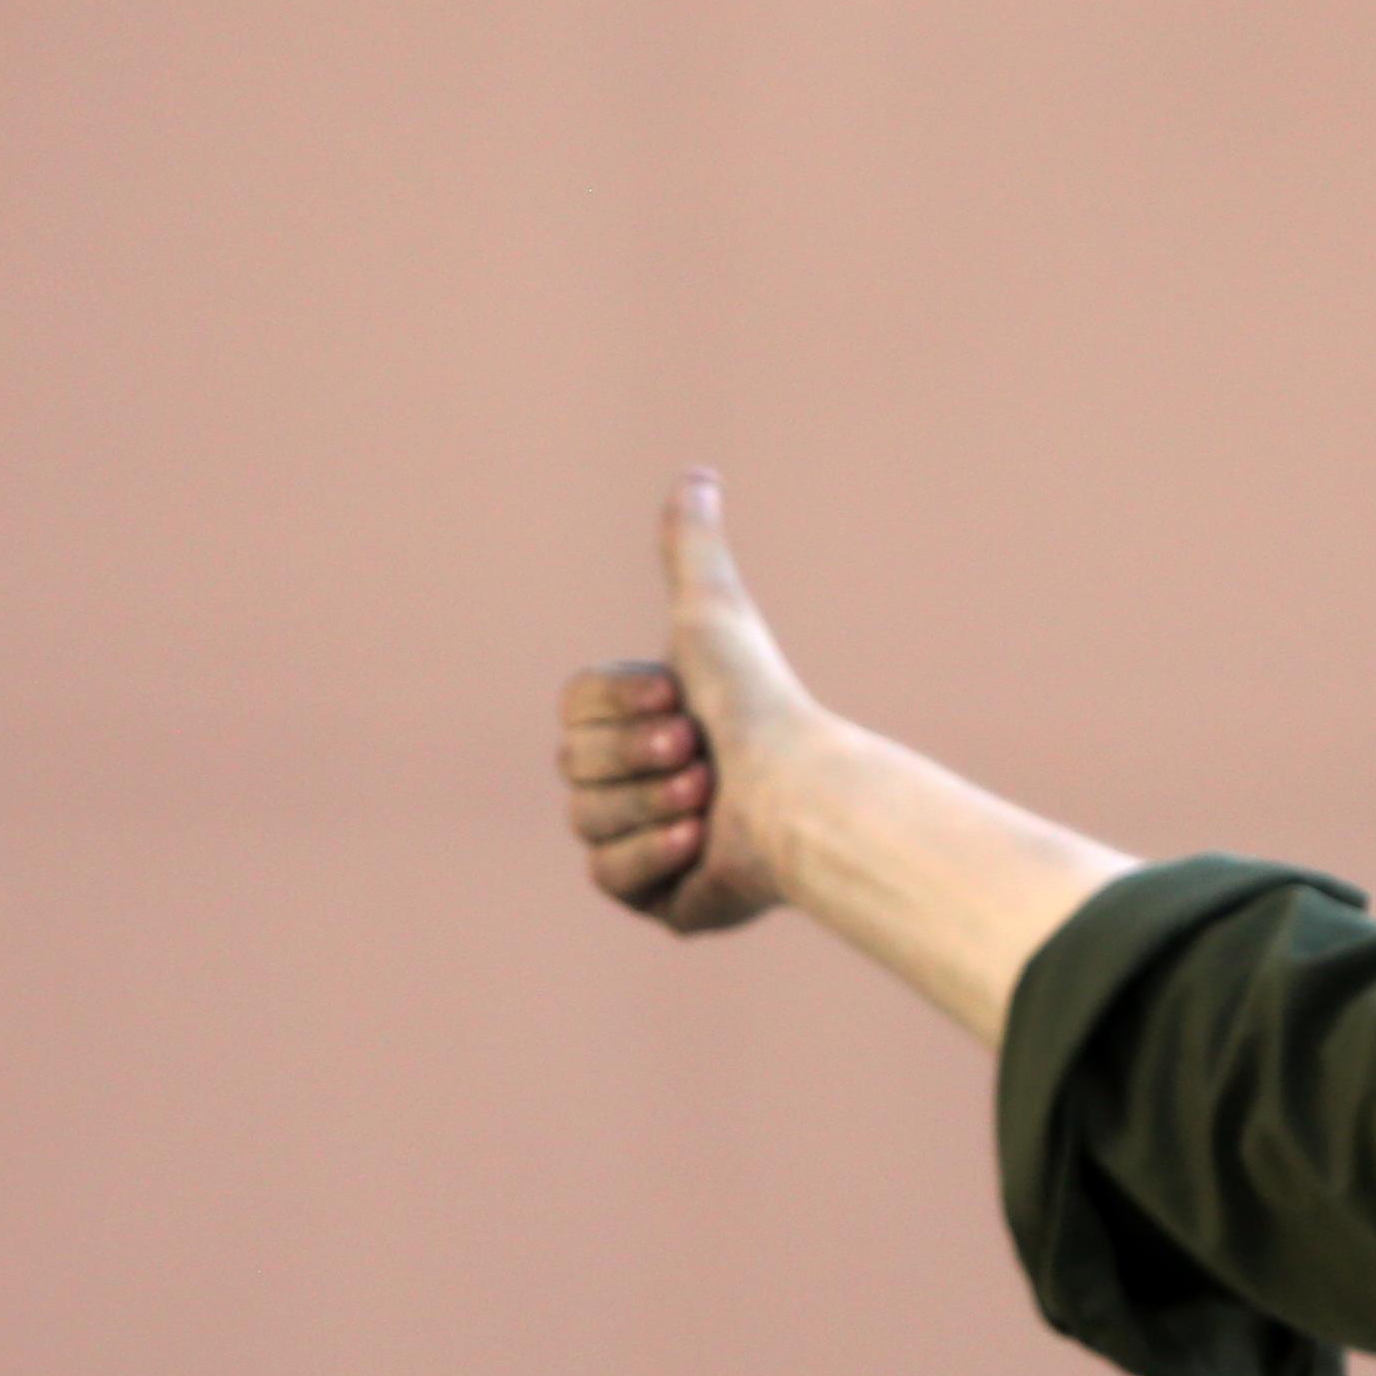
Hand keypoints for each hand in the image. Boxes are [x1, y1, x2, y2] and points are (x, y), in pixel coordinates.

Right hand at [556, 469, 816, 934]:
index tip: (676, 701)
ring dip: (649, 803)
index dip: (617, 708)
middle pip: (575, 768)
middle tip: (699, 755)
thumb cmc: (760, 704)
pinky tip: (698, 843)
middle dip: (637, 758)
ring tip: (709, 799)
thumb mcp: (713, 615)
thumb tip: (698, 475)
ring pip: (587, 819)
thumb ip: (693, 550)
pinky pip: (609, 875)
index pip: (573, 713)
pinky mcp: (659, 899)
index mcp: (641, 724)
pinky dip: (651, 853)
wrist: (802, 796)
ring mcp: (644, 844)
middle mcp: (639, 783)